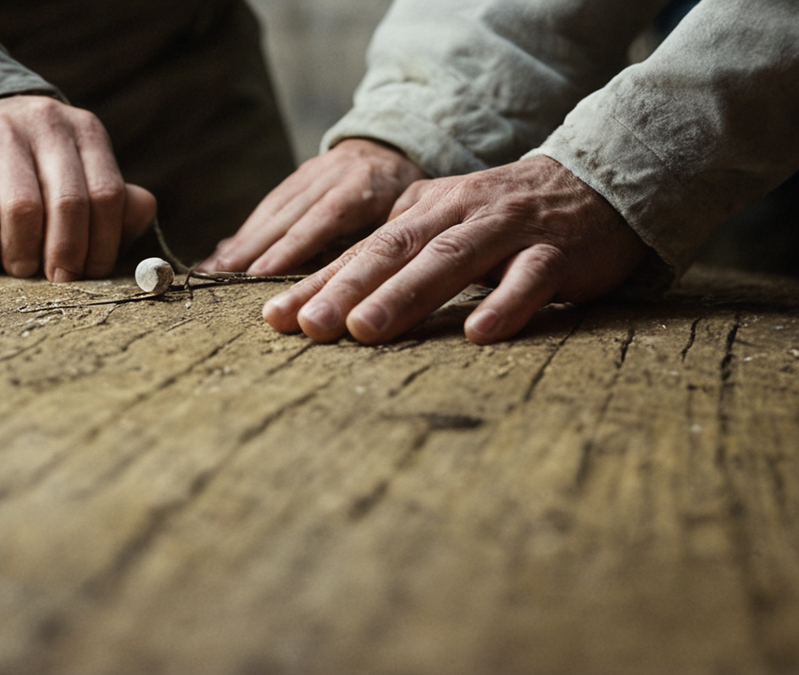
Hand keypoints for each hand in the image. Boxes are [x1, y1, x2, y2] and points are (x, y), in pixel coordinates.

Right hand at [0, 95, 156, 279]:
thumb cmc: (31, 173)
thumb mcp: (77, 176)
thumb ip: (115, 199)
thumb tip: (142, 210)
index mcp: (76, 128)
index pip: (105, 193)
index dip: (103, 245)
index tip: (90, 274)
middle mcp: (30, 123)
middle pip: (66, 204)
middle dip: (66, 257)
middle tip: (57, 281)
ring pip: (16, 215)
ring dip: (20, 258)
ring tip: (16, 266)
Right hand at [197, 138, 426, 274]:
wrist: (390, 148)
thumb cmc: (400, 195)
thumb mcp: (400, 217)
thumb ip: (370, 244)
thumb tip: (335, 280)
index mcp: (361, 187)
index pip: (320, 220)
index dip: (288, 247)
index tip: (259, 273)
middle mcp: (329, 176)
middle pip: (284, 215)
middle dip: (249, 248)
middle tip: (220, 277)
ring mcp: (308, 173)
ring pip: (270, 210)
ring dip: (239, 242)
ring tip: (212, 270)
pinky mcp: (295, 177)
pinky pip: (267, 206)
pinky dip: (244, 231)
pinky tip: (224, 253)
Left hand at [262, 156, 649, 344]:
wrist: (594, 184)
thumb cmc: (501, 221)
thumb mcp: (441, 229)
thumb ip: (393, 258)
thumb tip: (324, 298)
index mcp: (422, 211)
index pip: (362, 251)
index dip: (318, 283)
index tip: (276, 318)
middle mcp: (458, 214)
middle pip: (395, 251)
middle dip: (347, 289)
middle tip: (309, 326)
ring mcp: (508, 230)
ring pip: (451, 259)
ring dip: (406, 296)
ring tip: (366, 331)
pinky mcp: (557, 252)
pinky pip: (530, 279)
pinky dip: (505, 304)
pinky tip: (479, 334)